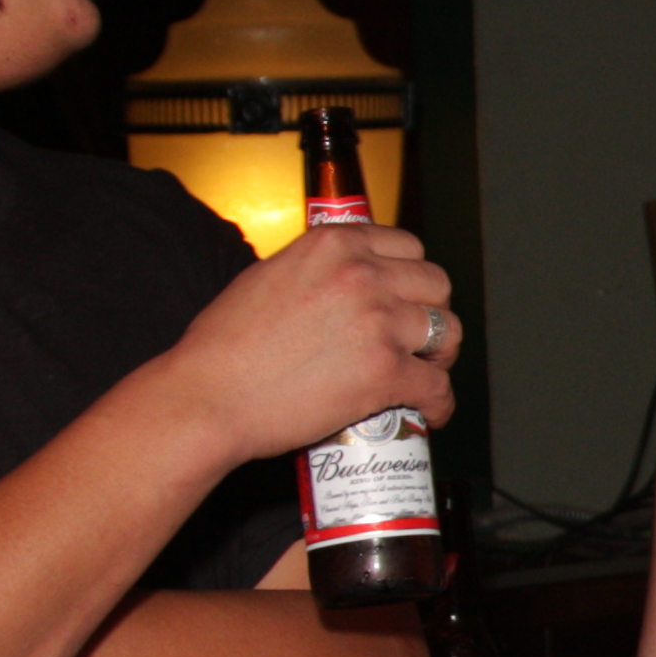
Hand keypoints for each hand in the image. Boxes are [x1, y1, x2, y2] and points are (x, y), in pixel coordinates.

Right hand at [162, 222, 458, 461]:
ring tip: (425, 372)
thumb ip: (316, 269)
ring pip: (447, 332)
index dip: (413, 278)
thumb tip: (342, 281)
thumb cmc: (224, 346)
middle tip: (419, 339)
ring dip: (440, 355)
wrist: (208, 395)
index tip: (408, 297)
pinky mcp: (385, 372)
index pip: (409, 247)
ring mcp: (378, 323)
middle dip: (432, 312)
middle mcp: (362, 275)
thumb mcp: (269, 276)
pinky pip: (438, 385)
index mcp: (333, 245)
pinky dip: (438, 403)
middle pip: (436, 285)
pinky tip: (428, 411)